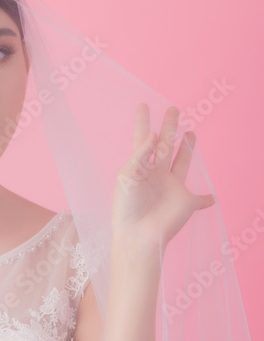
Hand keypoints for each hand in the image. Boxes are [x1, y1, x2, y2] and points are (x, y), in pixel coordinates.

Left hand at [112, 103, 214, 252]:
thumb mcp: (128, 175)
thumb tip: (154, 135)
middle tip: (173, 110)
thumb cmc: (127, 206)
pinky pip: (200, 200)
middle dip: (169, 127)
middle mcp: (156, 172)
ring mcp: (172, 186)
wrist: (138, 234)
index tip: (143, 105)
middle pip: (165, 144)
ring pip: (182, 162)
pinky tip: (212, 198)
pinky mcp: (186, 202)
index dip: (142, 121)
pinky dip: (207, 199)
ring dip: (187, 149)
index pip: (142, 138)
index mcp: (139, 165)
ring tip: (191, 133)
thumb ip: (141, 154)